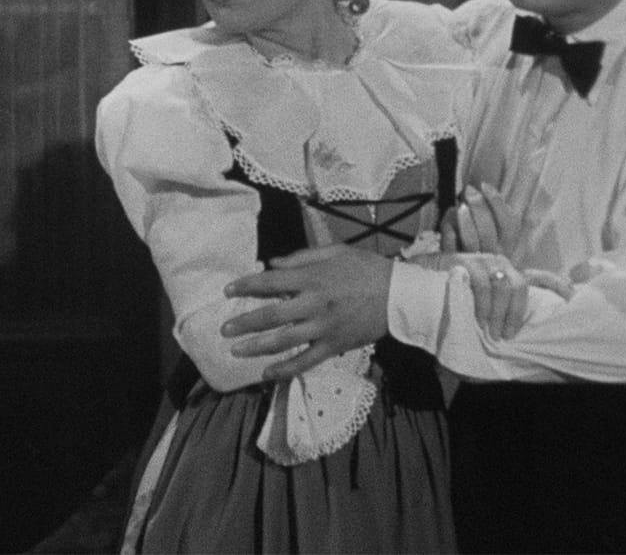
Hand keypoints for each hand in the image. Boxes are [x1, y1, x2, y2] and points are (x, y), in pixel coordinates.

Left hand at [221, 245, 390, 380]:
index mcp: (313, 278)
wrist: (400, 296)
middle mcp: (314, 304)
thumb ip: (302, 256)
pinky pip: (306, 361)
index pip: (271, 282)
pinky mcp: (334, 346)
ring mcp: (323, 328)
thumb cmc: (368, 268)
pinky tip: (267, 374)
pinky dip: (285, 370)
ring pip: (283, 341)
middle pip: (271, 315)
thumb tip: (271, 263)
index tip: (227, 290)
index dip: (246, 285)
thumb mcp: (336, 252)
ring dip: (256, 347)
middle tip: (224, 329)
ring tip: (235, 351)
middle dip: (244, 322)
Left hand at [451, 183, 522, 257]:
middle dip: (478, 206)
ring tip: (460, 205)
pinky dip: (449, 231)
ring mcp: (472, 262)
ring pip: (471, 241)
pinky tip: (447, 219)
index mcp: (505, 246)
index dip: (497, 202)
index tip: (483, 184)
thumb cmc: (476, 242)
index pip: (508, 224)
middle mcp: (491, 256)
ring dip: (465, 220)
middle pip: (488, 231)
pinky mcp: (454, 264)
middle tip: (468, 189)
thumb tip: (483, 188)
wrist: (462, 275)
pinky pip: (451, 248)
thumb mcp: (488, 229)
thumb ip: (490, 212)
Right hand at [454, 252, 529, 339]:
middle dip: (509, 314)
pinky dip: (483, 305)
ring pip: (500, 286)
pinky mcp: (465, 261)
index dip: (517, 311)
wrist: (426, 277)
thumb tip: (518, 313)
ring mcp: (481, 259)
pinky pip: (482, 285)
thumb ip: (500, 298)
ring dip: (497, 312)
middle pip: (515, 286)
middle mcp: (496, 260)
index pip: (520, 286)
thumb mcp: (483, 294)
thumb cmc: (458, 291)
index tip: (510, 333)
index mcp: (505, 267)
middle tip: (499, 336)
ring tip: (489, 330)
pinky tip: (480, 319)